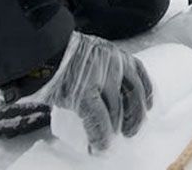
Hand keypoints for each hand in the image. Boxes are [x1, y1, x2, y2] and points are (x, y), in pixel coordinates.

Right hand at [28, 32, 152, 151]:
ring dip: (114, 129)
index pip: (139, 75)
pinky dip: (99, 135)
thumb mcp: (90, 51)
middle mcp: (114, 64)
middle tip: (130, 131)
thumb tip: (100, 89)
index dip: (146, 93)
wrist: (42, 48)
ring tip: (112, 139)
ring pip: (115, 109)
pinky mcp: (85, 93)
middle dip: (134, 116)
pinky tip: (99, 144)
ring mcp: (101, 79)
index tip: (148, 106)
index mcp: (115, 54)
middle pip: (133, 95)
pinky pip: (98, 119)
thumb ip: (99, 65)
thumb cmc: (61, 51)